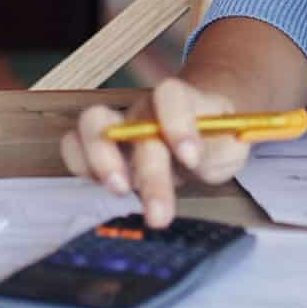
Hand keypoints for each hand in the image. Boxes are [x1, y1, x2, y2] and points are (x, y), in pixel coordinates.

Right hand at [59, 77, 254, 227]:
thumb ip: (220, 149)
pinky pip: (73, 144)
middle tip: (159, 213)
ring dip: (100, 159)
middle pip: (135, 124)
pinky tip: (102, 187)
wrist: (200, 132)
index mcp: (183, 101)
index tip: (191, 157)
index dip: (177, 123)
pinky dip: (79, 164)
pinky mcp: (100, 146)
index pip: (171, 94)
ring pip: (92, 122)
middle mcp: (146, 109)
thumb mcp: (232, 146)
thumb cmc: (215, 140)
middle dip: (147, 171)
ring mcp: (119, 124)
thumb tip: (194, 160)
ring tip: (120, 190)